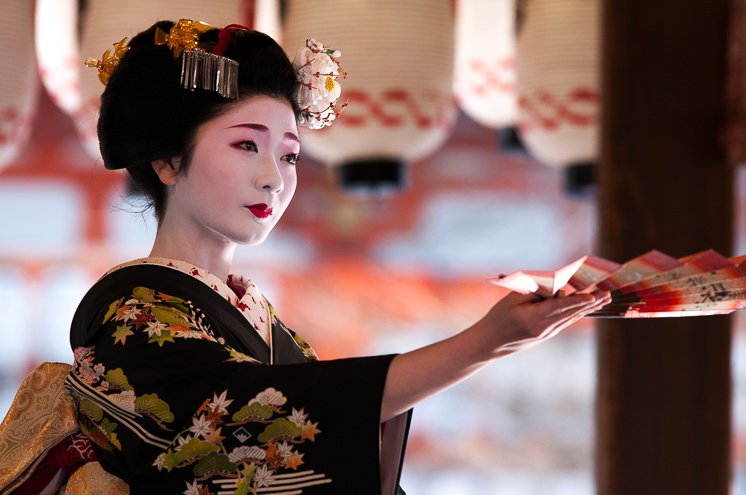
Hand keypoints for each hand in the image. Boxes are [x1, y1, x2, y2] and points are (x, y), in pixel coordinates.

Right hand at [472, 291, 610, 357]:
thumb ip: (534, 293)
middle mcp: (543, 328)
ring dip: (587, 307)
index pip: (559, 308)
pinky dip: (576, 312)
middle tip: (607, 293)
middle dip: (590, 303)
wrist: (490, 343)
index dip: (577, 301)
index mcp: (532, 318)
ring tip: (603, 299)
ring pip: (570, 317)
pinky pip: (564, 321)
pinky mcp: (546, 335)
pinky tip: (587, 307)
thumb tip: (557, 288)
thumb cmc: (498, 318)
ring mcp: (546, 333)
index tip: (592, 297)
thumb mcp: (512, 300)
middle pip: (570, 313)